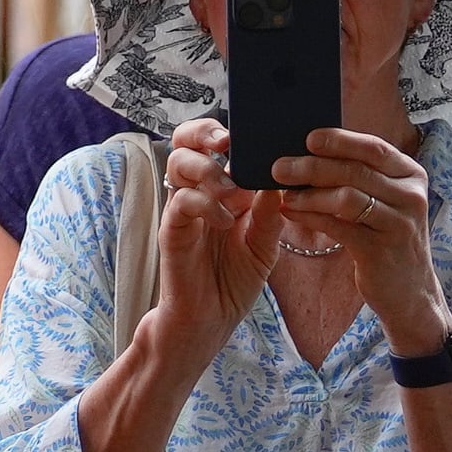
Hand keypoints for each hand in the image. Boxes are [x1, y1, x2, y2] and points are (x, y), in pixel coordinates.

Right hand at [146, 122, 280, 370]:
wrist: (210, 320)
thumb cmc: (233, 282)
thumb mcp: (265, 246)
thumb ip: (270, 214)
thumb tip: (279, 180)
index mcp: (222, 190)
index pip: (215, 144)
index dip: (227, 131)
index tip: (253, 132)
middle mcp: (199, 193)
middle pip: (185, 141)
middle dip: (204, 132)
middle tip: (227, 142)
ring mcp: (183, 210)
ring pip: (178, 163)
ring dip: (207, 169)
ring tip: (231, 190)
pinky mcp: (172, 230)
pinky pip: (181, 202)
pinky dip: (205, 204)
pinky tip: (226, 221)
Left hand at [269, 125, 449, 354]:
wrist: (409, 291)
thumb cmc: (386, 238)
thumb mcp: (384, 201)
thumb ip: (360, 175)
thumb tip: (311, 150)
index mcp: (410, 175)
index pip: (373, 148)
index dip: (339, 140)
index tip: (307, 137)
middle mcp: (411, 195)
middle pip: (356, 171)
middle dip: (313, 166)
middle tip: (279, 166)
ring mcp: (399, 223)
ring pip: (347, 198)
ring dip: (310, 194)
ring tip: (284, 194)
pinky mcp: (382, 250)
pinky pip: (340, 228)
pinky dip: (312, 219)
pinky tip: (290, 214)